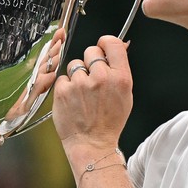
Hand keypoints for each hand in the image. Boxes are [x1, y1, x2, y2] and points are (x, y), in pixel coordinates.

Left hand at [53, 35, 132, 161]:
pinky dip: (66, 86)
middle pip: (91, 51)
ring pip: (75, 64)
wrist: (92, 143)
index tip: (101, 47)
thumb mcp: (125, 95)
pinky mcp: (63, 90)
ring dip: (76, 75)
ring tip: (82, 93)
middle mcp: (101, 78)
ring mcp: (80, 84)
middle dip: (90, 61)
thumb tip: (117, 47)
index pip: (112, 43)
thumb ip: (119, 70)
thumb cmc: (109, 122)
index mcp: (121, 78)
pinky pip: (62, 77)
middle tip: (91, 78)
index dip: (105, 43)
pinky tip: (72, 100)